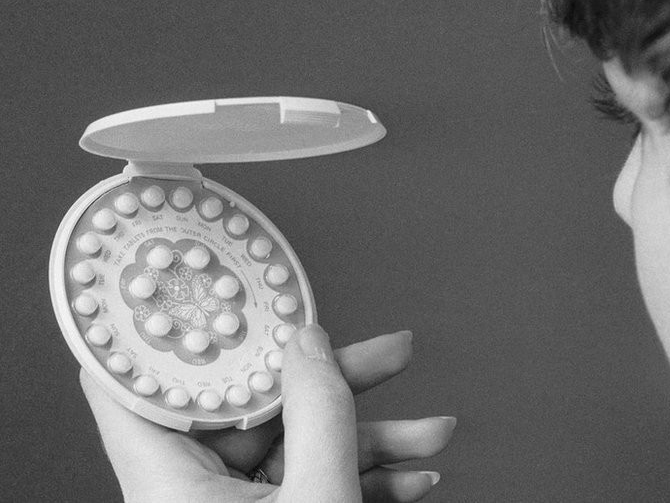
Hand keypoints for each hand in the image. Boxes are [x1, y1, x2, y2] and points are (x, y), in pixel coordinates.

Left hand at [81, 326, 455, 501]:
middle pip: (258, 407)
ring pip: (300, 443)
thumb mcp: (317, 502)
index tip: (206, 285)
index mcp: (170, 487)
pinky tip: (414, 475)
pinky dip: (368, 475)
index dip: (173, 330)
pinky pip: (318, 480)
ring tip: (430, 429)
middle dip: (333, 381)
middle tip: (383, 350)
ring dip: (372, 433)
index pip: (144, 386)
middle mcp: (195, 495)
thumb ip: (320, 416)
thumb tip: (313, 347)